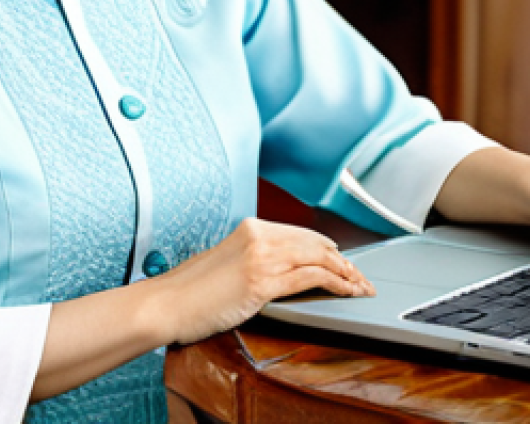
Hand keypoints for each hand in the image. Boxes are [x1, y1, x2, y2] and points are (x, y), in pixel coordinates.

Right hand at [150, 217, 374, 345]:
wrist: (168, 302)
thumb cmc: (193, 289)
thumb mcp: (227, 262)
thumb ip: (254, 258)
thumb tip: (281, 269)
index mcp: (250, 227)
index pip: (301, 234)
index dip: (327, 248)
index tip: (343, 261)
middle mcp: (258, 236)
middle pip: (315, 243)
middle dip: (344, 261)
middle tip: (361, 277)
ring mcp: (261, 257)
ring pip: (319, 258)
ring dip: (346, 273)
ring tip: (361, 286)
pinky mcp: (262, 281)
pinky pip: (311, 277)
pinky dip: (336, 283)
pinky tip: (346, 291)